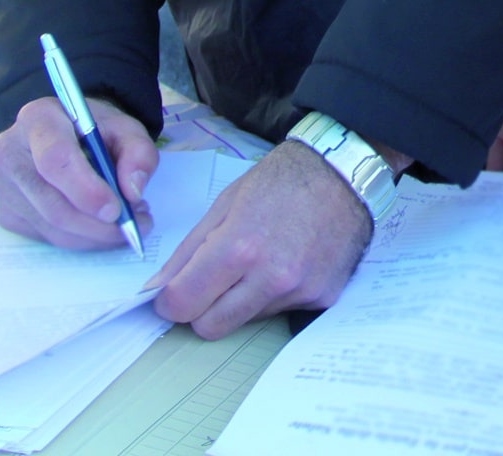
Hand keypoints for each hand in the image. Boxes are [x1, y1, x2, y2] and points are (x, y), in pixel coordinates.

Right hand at [0, 95, 157, 249]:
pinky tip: (99, 225)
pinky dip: (80, 239)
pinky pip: (45, 237)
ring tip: (124, 224)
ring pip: (51, 226)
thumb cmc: (94, 129)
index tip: (115, 209)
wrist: (65, 133)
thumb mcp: (125, 128)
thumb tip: (132, 191)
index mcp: (38, 119)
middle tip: (135, 225)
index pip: (55, 159)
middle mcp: (10, 151)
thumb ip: (138, 153)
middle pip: (52, 203)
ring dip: (94, 235)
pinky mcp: (6, 211)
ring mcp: (4, 185)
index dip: (86, 190)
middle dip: (97, 225)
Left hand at [148, 139, 372, 339]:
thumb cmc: (281, 181)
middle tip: (207, 284)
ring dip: (238, 302)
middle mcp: (270, 278)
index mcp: (239, 248)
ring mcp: (299, 292)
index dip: (169, 301)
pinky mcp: (322, 299)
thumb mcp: (225, 204)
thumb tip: (158, 287)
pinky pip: (279, 312)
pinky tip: (284, 264)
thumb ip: (188, 251)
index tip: (170, 294)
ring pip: (244, 321)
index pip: (184, 303)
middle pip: (210, 327)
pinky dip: (272, 297)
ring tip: (256, 263)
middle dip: (200, 309)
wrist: (343, 175)